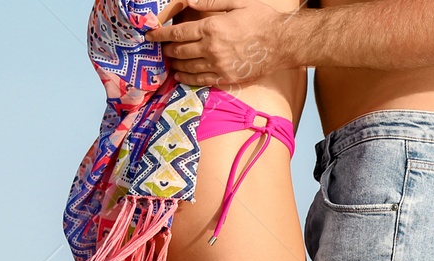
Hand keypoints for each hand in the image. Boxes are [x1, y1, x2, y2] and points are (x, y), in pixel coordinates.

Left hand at [146, 0, 292, 86]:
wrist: (283, 43)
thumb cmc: (261, 19)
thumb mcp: (236, 2)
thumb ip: (210, 2)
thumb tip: (188, 1)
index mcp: (211, 27)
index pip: (177, 33)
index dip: (160, 34)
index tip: (150, 35)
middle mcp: (212, 48)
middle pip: (179, 51)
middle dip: (167, 49)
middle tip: (161, 49)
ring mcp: (219, 65)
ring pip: (188, 67)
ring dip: (175, 64)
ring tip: (168, 62)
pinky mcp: (228, 78)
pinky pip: (201, 80)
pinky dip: (187, 78)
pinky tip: (180, 75)